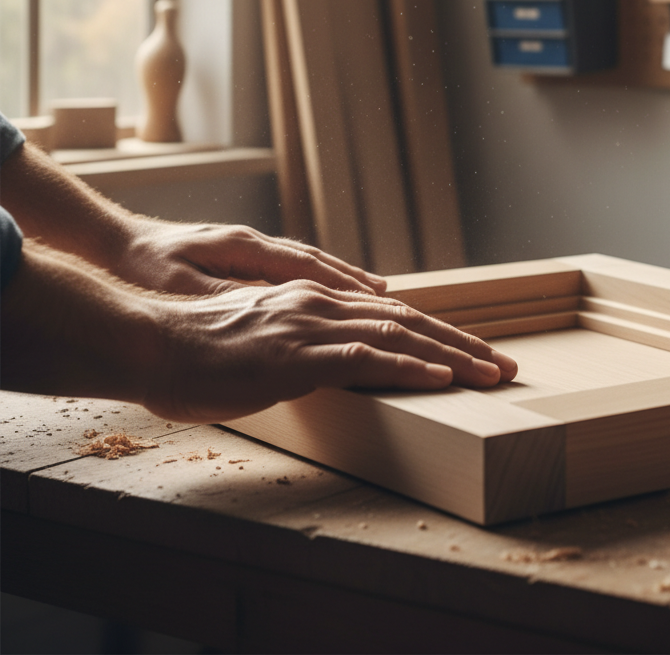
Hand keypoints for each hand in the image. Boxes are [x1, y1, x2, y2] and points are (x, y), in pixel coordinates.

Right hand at [1, 243, 518, 424]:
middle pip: (411, 322)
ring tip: (493, 374)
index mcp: (317, 303)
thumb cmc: (201, 355)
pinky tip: (442, 378)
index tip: (476, 354)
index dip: (441, 335)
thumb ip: (304, 348)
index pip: (394, 317)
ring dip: (453, 355)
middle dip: (464, 344)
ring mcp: (313, 326)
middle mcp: (323, 305)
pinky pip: (366, 359)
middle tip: (506, 366)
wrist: (153, 344)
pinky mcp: (298, 354)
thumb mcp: (265, 346)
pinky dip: (410, 367)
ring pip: (400, 336)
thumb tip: (335, 365)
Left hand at [116, 219, 386, 296]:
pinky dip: (322, 280)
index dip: (341, 283)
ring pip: (309, 263)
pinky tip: (335, 294)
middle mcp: (255, 242)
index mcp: (243, 247)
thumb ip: (222, 297)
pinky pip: (294, 269)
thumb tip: (261, 309)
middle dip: (355, 280)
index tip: (375, 298)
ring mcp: (252, 247)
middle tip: (390, 298)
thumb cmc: (145, 266)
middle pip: (317, 261)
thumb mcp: (178, 285)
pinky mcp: (245, 257)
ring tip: (378, 295)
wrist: (119, 241)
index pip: (303, 266)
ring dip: (344, 279)